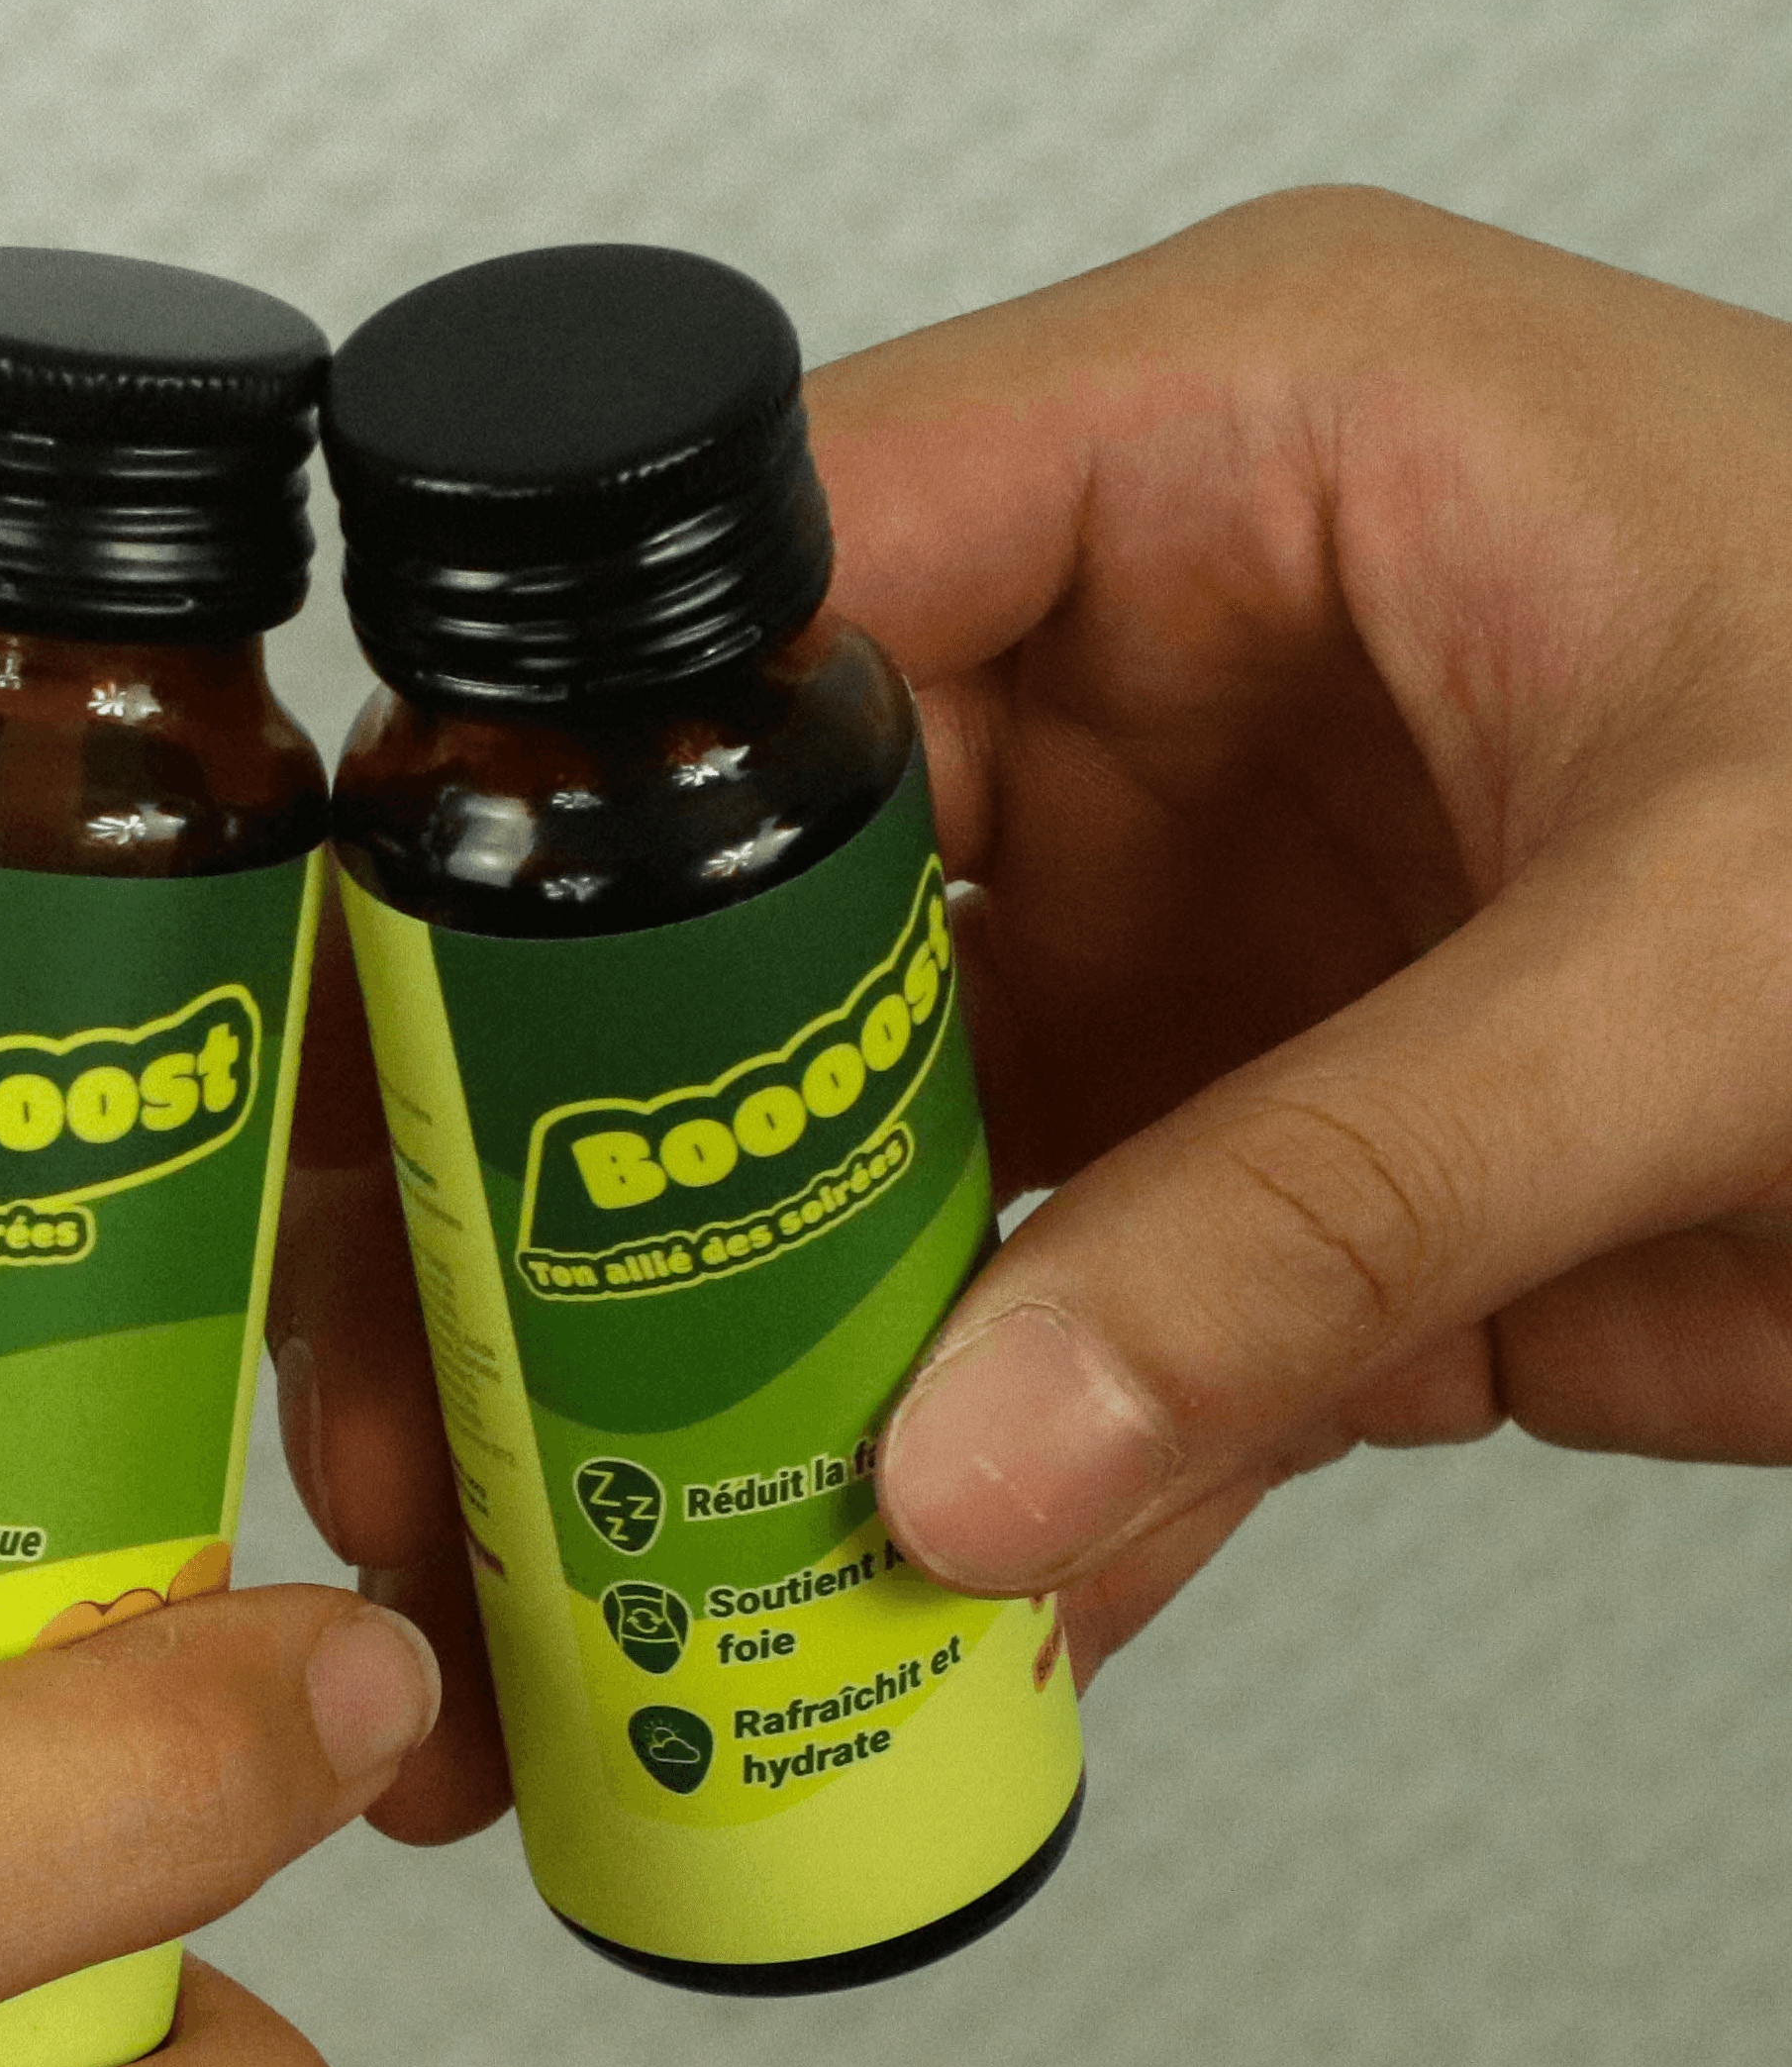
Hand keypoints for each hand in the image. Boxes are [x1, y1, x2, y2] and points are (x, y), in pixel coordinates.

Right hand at [274, 186, 1791, 1816]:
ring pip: (847, 1135)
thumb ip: (1334, 1212)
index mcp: (1234, 455)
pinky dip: (975, 1470)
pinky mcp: (1243, 1141)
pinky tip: (881, 1611)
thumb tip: (987, 1445)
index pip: (784, 574)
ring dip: (735, 1340)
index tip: (406, 1023)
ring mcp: (1179, 926)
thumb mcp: (1718, 962)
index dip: (560, 789)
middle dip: (579, 1140)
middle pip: (743, 898)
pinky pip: (1036, 1310)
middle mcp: (1156, 683)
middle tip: (447, 1348)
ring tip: (584, 1521)